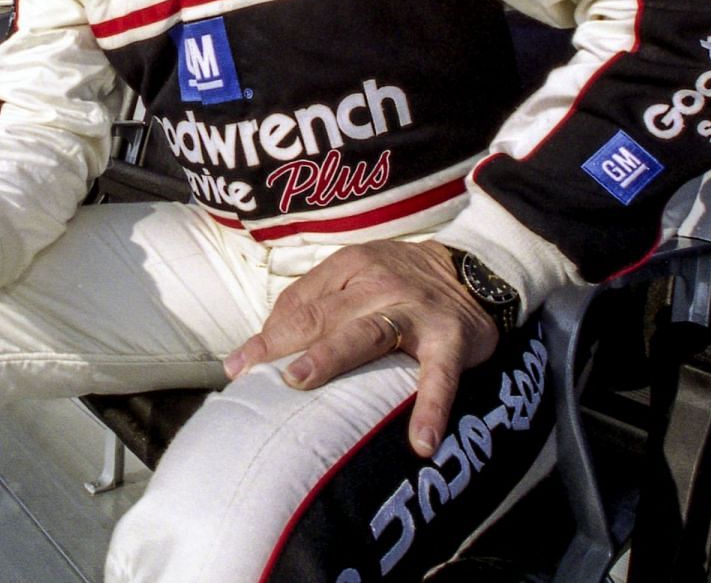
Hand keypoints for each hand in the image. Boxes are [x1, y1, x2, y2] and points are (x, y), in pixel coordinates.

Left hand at [223, 238, 498, 456]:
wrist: (474, 272)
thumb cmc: (398, 283)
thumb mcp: (354, 277)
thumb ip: (310, 304)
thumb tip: (259, 348)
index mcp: (348, 267)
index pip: (298, 304)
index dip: (266, 337)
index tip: (236, 370)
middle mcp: (377, 284)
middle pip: (323, 316)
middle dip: (287, 344)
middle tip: (258, 376)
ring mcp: (414, 311)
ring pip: (367, 333)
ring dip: (333, 358)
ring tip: (301, 384)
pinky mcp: (451, 339)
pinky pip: (439, 375)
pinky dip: (431, 407)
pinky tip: (421, 442)